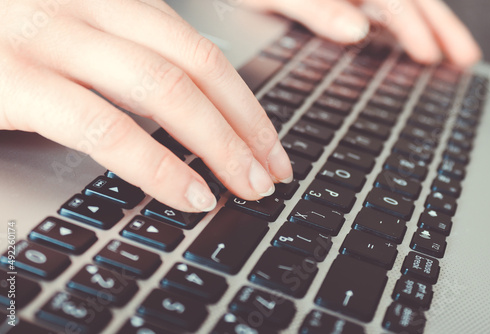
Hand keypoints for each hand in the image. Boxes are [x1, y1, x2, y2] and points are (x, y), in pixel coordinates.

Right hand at [0, 0, 292, 211]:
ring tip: (246, 188)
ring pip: (163, 90)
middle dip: (246, 126)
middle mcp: (84, 4)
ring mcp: (44, 35)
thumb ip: (125, 62)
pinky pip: (102, 126)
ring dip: (217, 145)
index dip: (245, 101)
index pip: (199, 49)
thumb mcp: (73, 36)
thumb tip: (192, 112)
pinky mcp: (9, 79)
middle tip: (273, 172)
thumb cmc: (5, 41)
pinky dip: (154, 164)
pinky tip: (187, 193)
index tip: (270, 144)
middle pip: (196, 66)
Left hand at [247, 0, 480, 66]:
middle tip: (464, 57)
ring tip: (451, 52)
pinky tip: (406, 41)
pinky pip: (378, 8)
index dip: (415, 26)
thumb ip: (316, 6)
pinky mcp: (339, 0)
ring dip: (429, 26)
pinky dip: (398, 26)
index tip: (430, 56)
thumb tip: (357, 30)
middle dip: (440, 26)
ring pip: (399, 2)